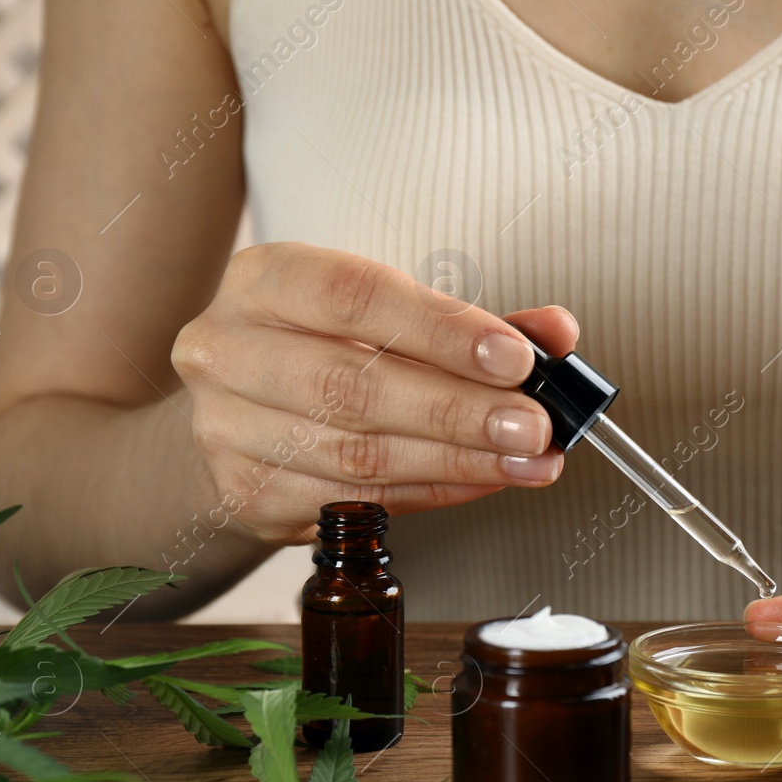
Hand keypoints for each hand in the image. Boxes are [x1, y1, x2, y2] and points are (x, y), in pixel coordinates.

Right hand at [171, 242, 574, 543]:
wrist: (234, 413)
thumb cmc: (322, 347)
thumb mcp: (385, 311)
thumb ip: (470, 319)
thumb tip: (555, 334)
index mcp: (264, 280)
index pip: (356, 298)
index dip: (442, 330)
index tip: (516, 358)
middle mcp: (227, 349)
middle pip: (356, 387)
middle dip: (460, 411)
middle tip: (533, 426)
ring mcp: (226, 429)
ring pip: (359, 455)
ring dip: (458, 462)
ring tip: (526, 460)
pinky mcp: (246, 495)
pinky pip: (355, 501)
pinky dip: (432, 493)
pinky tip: (479, 479)